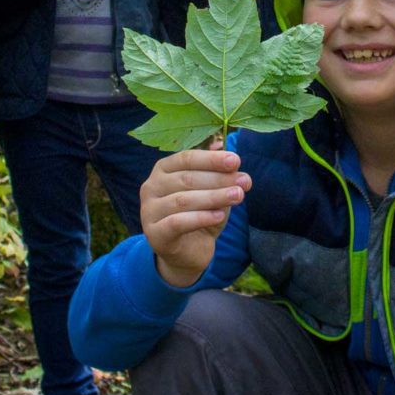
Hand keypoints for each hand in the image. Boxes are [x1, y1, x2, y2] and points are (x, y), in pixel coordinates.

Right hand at [140, 143, 251, 287]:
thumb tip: (222, 143)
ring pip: (183, 200)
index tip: (236, 161)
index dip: (212, 159)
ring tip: (238, 196)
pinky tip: (219, 215)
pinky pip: (178, 222)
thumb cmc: (200, 214)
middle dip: (219, 179)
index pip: (187, 158)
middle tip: (244, 182)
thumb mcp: (212, 190)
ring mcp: (149, 211)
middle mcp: (151, 187)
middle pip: (187, 179)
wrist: (188, 252)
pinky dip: (201, 218)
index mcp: (163, 169)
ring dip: (214, 197)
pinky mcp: (154, 234)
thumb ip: (216, 169)